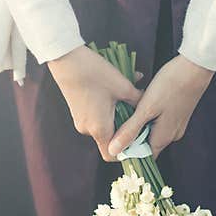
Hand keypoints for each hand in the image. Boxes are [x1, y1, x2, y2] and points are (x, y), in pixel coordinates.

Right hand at [48, 45, 142, 161]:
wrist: (66, 59)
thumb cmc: (95, 73)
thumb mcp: (122, 86)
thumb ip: (138, 101)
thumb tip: (149, 106)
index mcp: (99, 128)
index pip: (112, 155)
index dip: (126, 152)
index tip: (138, 140)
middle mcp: (88, 129)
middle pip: (110, 139)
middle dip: (124, 127)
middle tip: (138, 115)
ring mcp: (81, 121)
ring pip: (104, 125)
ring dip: (117, 115)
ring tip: (127, 96)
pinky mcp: (77, 112)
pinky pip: (96, 116)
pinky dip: (107, 109)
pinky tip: (115, 91)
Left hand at [107, 54, 213, 159]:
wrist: (195, 67)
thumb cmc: (171, 85)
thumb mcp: (146, 108)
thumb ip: (130, 131)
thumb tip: (114, 150)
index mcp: (163, 138)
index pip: (143, 156)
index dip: (129, 151)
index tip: (116, 139)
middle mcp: (171, 135)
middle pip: (146, 143)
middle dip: (133, 133)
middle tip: (121, 118)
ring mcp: (176, 125)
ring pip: (151, 130)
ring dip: (140, 121)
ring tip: (133, 106)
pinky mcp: (177, 114)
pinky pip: (158, 120)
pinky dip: (149, 113)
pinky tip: (145, 100)